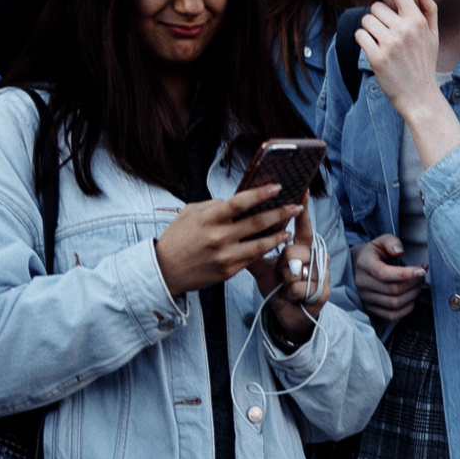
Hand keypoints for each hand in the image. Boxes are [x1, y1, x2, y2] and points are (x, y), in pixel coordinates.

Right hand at [156, 186, 301, 299]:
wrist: (164, 271)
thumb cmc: (177, 238)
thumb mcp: (189, 214)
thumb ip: (213, 206)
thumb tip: (236, 201)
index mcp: (207, 219)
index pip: (239, 203)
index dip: (260, 194)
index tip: (277, 187)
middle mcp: (218, 237)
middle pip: (257, 222)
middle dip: (280, 213)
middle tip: (296, 206)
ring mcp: (225, 255)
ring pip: (261, 243)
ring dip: (279, 233)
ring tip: (289, 225)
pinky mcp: (229, 270)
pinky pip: (254, 257)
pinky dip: (267, 248)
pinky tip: (276, 241)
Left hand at [247, 205, 323, 342]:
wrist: (291, 314)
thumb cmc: (277, 286)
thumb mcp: (262, 268)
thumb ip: (252, 249)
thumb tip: (235, 231)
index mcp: (301, 247)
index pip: (302, 226)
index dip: (302, 210)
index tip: (303, 191)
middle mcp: (315, 256)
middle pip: (297, 249)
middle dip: (286, 262)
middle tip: (283, 272)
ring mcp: (322, 272)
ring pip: (300, 270)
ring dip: (288, 280)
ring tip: (286, 286)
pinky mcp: (323, 290)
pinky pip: (302, 287)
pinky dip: (292, 294)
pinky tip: (292, 296)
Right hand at [353, 235, 425, 322]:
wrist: (357, 266)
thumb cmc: (374, 253)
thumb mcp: (381, 242)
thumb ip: (391, 242)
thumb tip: (399, 252)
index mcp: (364, 264)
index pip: (384, 273)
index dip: (406, 273)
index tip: (422, 270)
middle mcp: (362, 283)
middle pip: (393, 289)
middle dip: (414, 282)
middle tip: (422, 274)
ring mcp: (365, 298)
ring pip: (395, 303)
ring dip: (413, 294)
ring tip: (419, 284)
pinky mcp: (370, 309)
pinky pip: (392, 315)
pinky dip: (407, 308)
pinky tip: (412, 297)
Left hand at [356, 0, 447, 117]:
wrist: (419, 95)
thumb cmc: (425, 63)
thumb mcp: (433, 36)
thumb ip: (428, 9)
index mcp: (418, 21)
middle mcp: (404, 29)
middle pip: (376, 7)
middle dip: (378, 19)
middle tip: (390, 38)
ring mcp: (390, 42)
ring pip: (366, 20)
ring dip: (370, 31)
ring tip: (384, 46)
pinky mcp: (376, 55)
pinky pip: (360, 35)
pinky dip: (364, 42)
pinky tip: (376, 53)